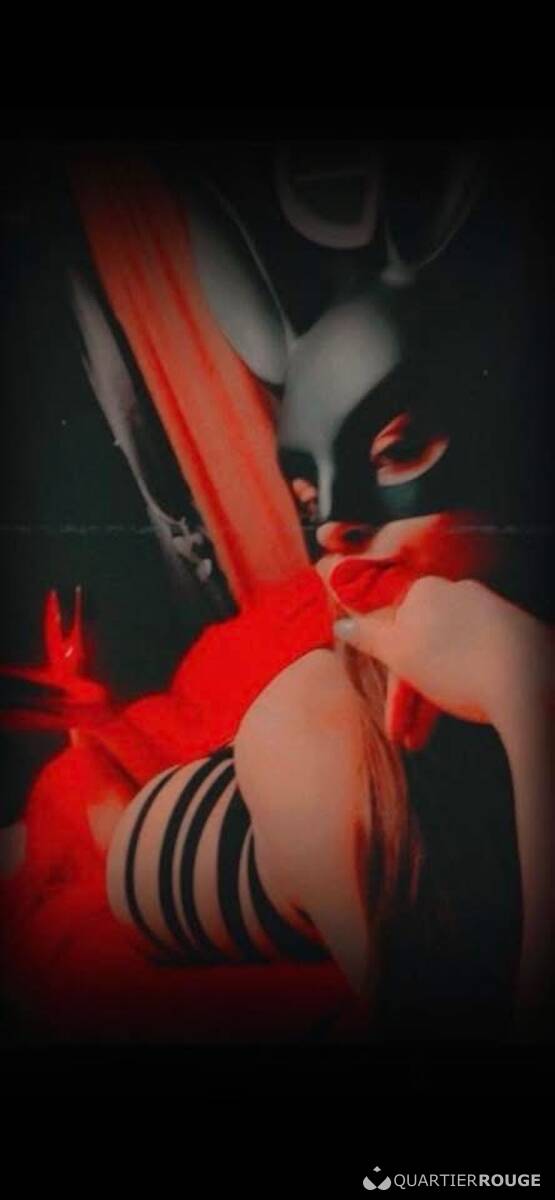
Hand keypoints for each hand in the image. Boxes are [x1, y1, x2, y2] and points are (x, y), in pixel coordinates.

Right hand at [331, 573, 550, 742]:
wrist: (526, 681)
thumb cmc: (458, 664)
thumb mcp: (400, 653)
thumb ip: (368, 636)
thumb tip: (343, 624)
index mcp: (426, 592)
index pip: (392, 630)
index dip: (387, 675)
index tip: (384, 707)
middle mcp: (457, 595)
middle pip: (420, 648)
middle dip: (408, 697)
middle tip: (403, 731)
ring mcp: (487, 614)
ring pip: (446, 658)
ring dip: (430, 700)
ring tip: (425, 735)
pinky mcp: (511, 636)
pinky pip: (474, 660)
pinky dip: (460, 687)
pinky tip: (462, 709)